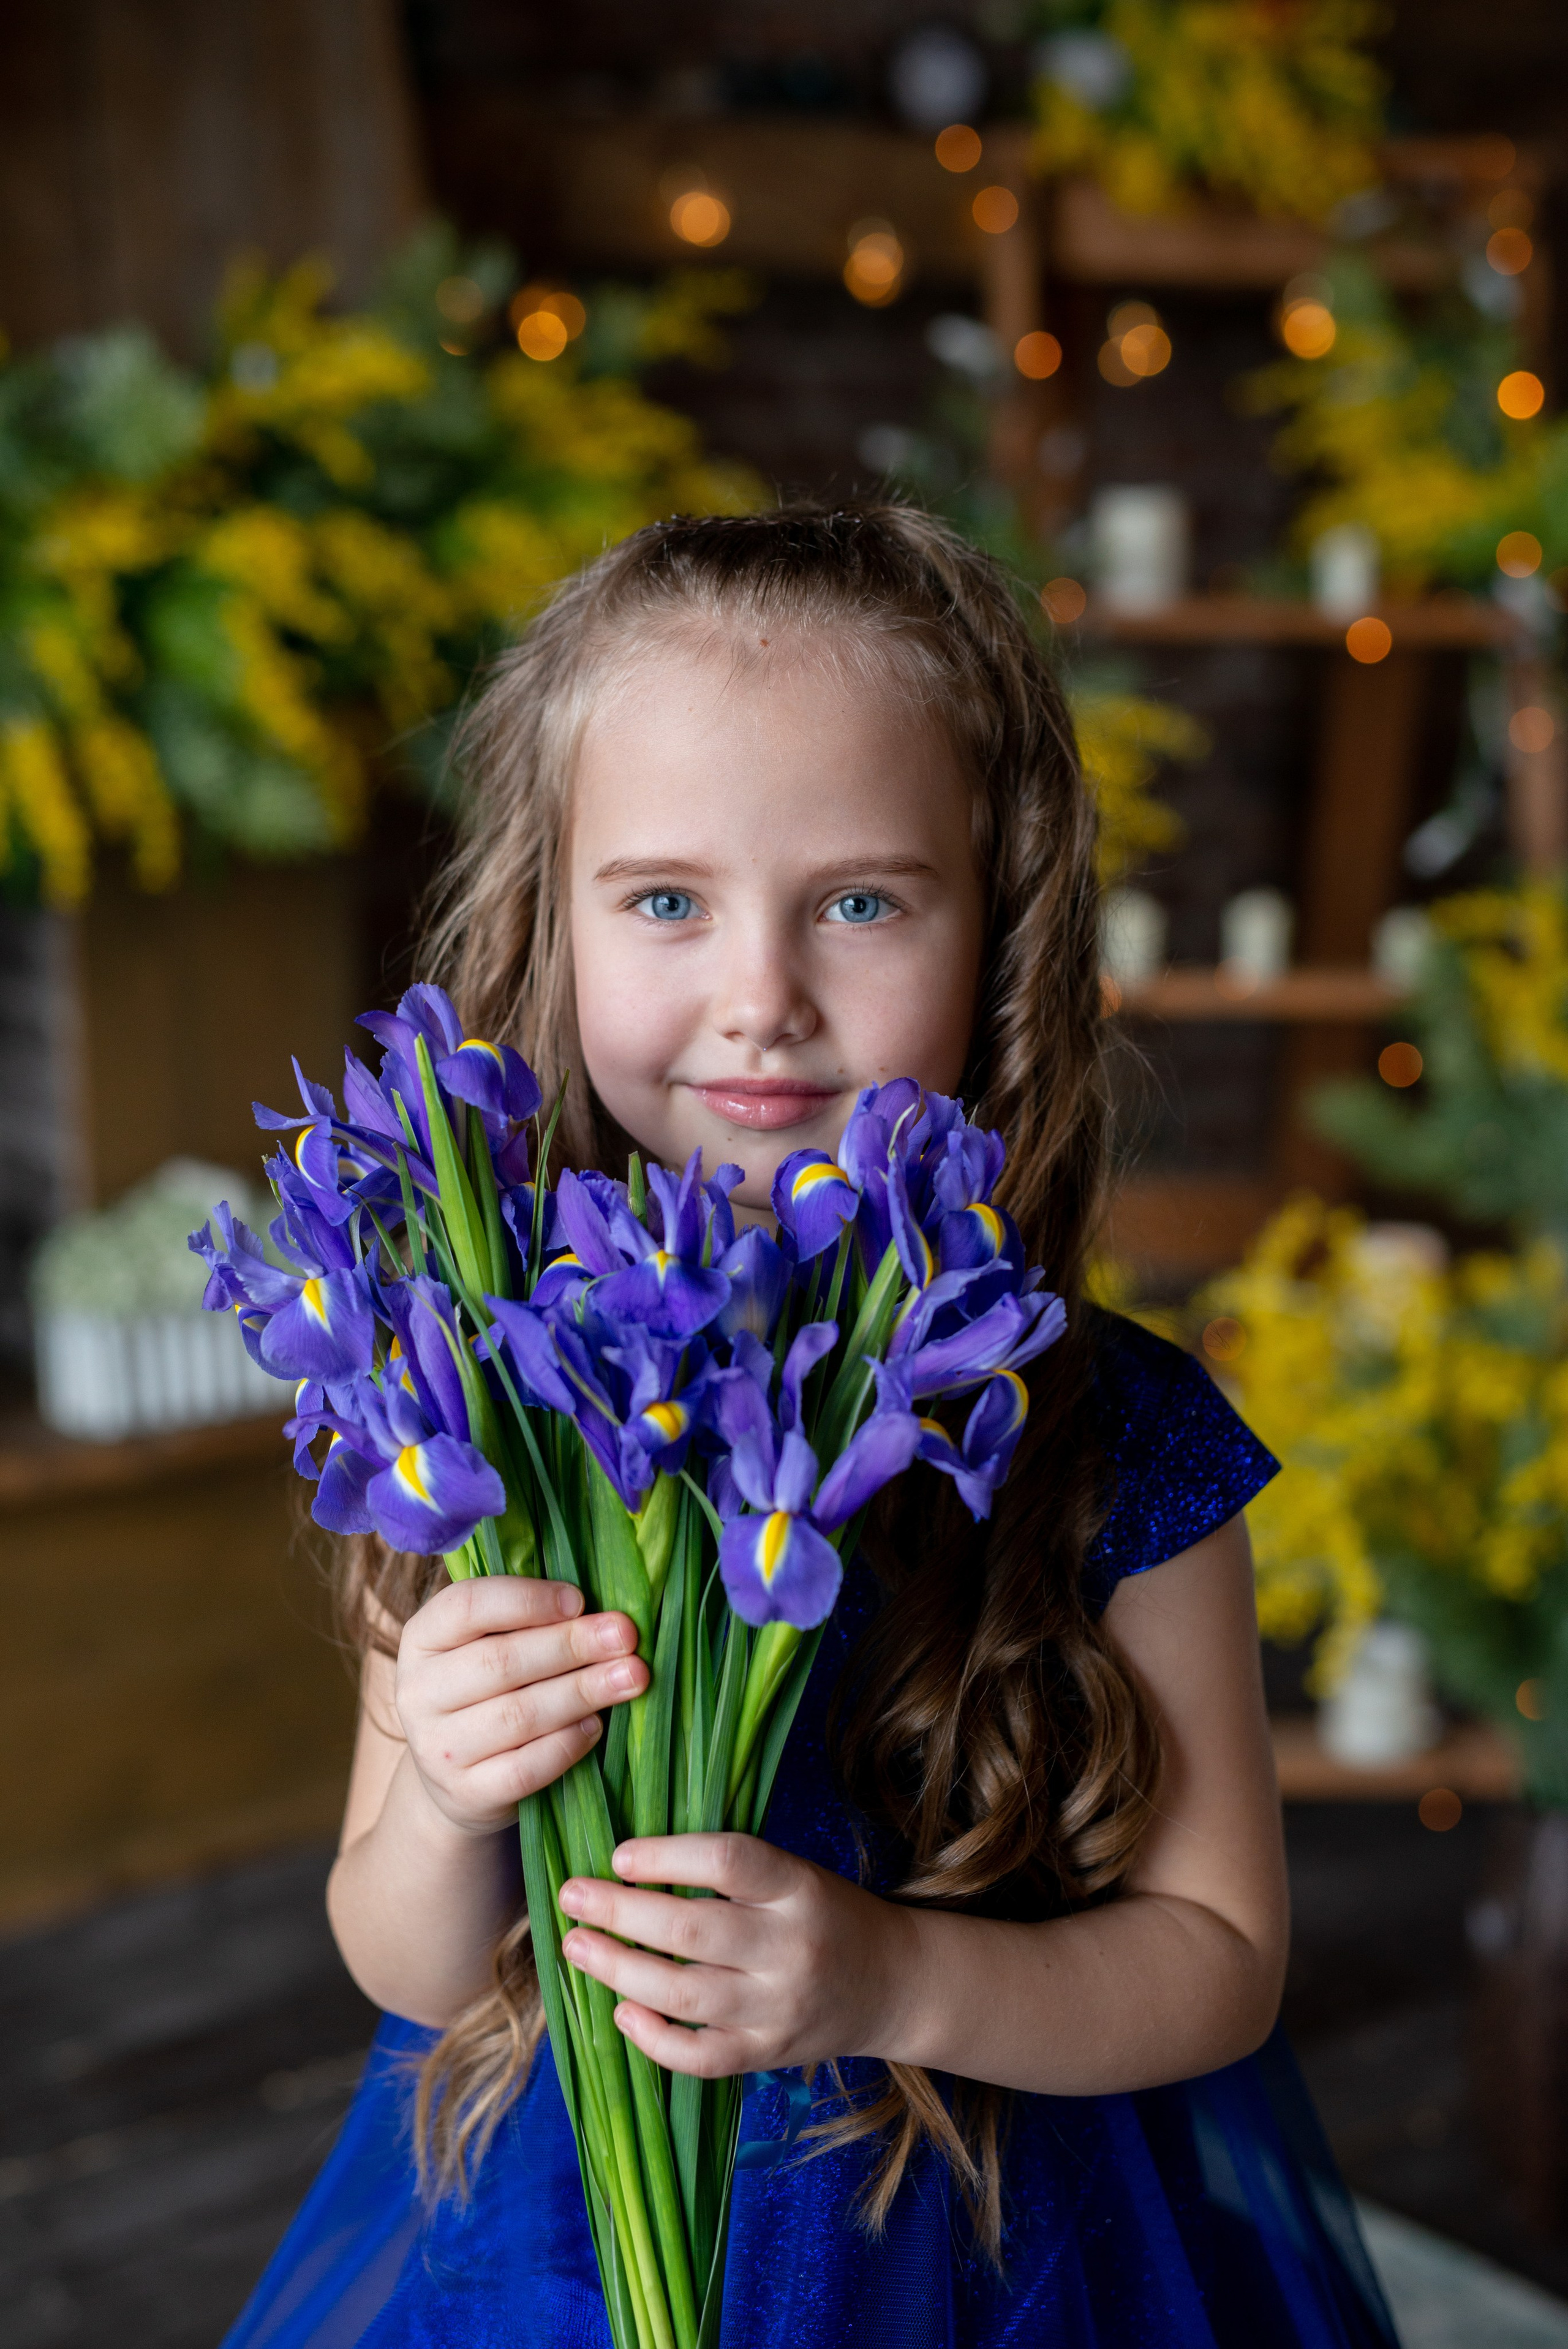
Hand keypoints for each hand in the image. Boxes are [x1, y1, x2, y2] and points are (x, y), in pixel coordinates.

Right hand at [395, 1577, 647, 1834]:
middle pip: (500, 1662)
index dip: (527, 1600)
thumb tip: (600, 1610)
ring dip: (581, 1692)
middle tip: (626, 1636)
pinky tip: (597, 1726)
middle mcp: (418, 1692)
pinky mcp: (465, 1793)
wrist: (459, 1778)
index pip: (466, 1606)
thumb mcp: (489, 1645)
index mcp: (422, 1638)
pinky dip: (566, 1744)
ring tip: (631, 1677)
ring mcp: (436, 1748)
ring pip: (517, 1715)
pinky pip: (523, 1768)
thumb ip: (530, 1621)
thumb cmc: (489, 1690)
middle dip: (571, 1645)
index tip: (580, 1600)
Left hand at [557, 1833, 915, 2076]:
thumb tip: (629, 1863)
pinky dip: (653, 2038)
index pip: (729, 1860)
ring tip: (576, 1947)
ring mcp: (779, 2007)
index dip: (667, 1856)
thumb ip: (730, 1870)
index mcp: (798, 1887)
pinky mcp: (767, 2054)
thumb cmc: (823, 1914)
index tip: (617, 1854)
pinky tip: (620, 2012)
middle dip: (620, 1912)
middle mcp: (790, 1947)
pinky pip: (700, 2056)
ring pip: (685, 1994)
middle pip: (693, 1931)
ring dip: (620, 1970)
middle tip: (572, 1897)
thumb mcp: (794, 1874)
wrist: (891, 1983)